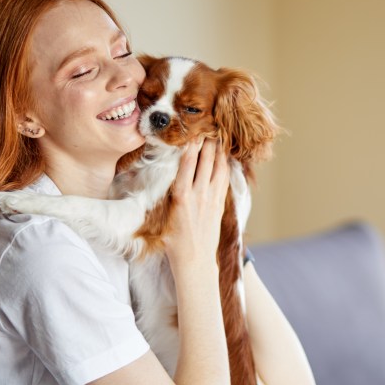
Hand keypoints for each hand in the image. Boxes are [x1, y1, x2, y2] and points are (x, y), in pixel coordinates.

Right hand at [164, 137, 229, 271]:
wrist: (194, 260)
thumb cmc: (172, 240)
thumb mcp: (161, 215)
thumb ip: (163, 194)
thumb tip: (160, 173)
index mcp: (181, 196)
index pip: (187, 162)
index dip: (192, 144)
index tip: (192, 129)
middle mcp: (198, 194)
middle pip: (206, 160)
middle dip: (207, 141)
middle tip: (208, 124)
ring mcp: (212, 199)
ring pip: (219, 167)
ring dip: (218, 150)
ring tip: (218, 133)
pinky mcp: (219, 204)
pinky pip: (224, 179)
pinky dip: (225, 164)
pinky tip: (224, 155)